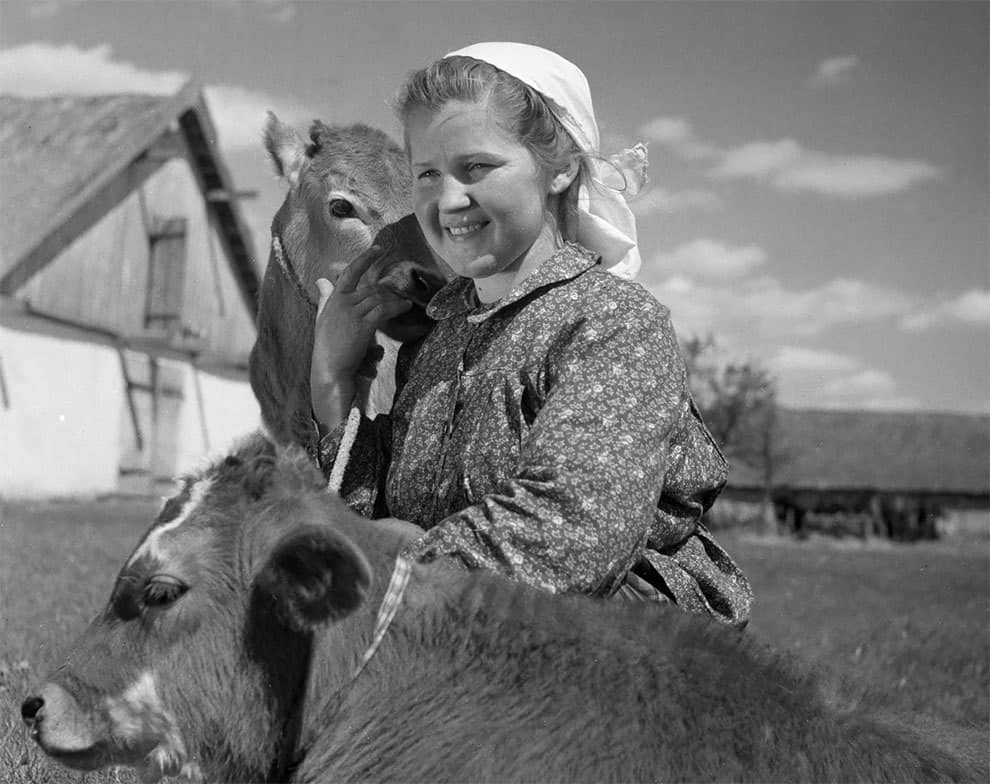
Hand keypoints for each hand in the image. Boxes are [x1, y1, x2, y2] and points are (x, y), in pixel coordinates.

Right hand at [310, 245, 411, 428]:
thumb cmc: (327, 345)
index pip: (350, 272)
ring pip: (379, 298)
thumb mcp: (322, 317)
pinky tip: (405, 307)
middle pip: (371, 289)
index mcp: (333, 298)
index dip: (365, 258)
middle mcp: (343, 301)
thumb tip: (321, 279)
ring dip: (394, 300)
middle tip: (398, 294)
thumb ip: (325, 297)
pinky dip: (396, 307)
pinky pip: (384, 310)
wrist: (330, 366)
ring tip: (405, 303)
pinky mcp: (363, 325)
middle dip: (387, 291)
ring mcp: (353, 312)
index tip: (378, 248)